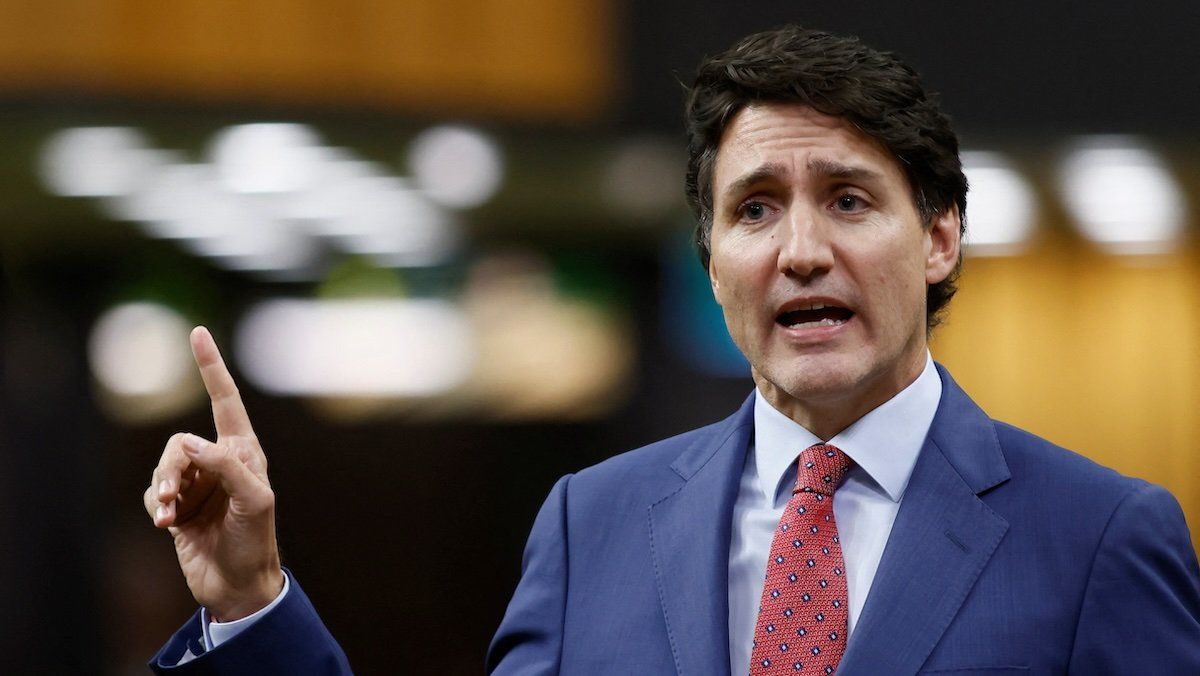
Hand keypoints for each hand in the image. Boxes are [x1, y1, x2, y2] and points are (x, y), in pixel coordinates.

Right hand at [143, 326, 283, 620]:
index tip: (198, 334)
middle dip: (172, 468)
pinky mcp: (179, 507)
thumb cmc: (257, 541)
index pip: (226, 401)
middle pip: (180, 442)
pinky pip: (154, 493)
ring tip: (170, 516)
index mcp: (245, 452)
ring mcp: (198, 484)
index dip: (212, 368)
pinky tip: (166, 526)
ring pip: (163, 466)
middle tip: (175, 498)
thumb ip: (225, 467)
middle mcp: (220, 462)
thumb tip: (190, 442)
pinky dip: (156, 506)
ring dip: (163, 490)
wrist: (239, 586)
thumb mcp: (254, 501)